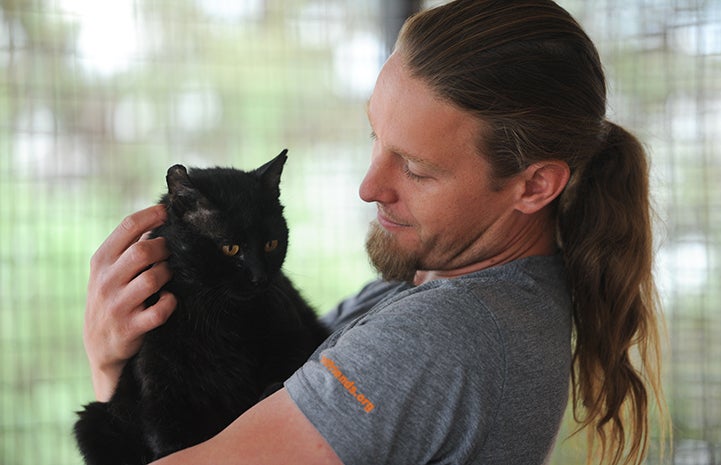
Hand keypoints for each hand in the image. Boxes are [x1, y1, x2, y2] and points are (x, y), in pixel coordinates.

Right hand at [84, 205, 176, 400]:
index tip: (167, 212)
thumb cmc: (112, 298)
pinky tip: (169, 299)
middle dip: (165, 248)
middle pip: (144, 251)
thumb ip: (129, 246)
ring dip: (168, 274)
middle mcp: (106, 281)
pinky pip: (160, 310)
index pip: (127, 226)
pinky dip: (171, 302)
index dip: (152, 215)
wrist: (99, 346)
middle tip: (170, 254)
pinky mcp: (131, 327)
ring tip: (168, 277)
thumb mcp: (109, 271)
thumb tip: (159, 216)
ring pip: (154, 278)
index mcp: (101, 260)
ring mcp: (118, 305)